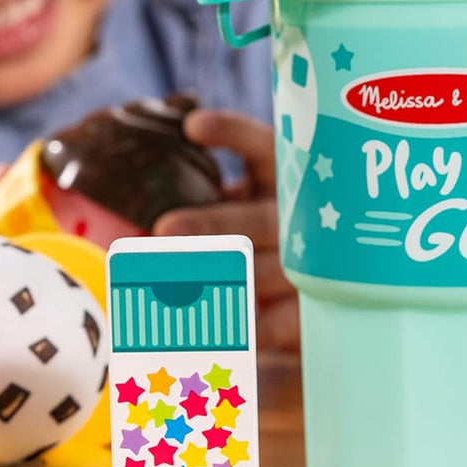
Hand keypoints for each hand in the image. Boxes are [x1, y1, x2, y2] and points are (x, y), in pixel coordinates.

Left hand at [153, 110, 298, 352]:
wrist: (333, 295)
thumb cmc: (261, 240)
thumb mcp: (243, 207)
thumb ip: (207, 201)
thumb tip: (133, 216)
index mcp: (286, 182)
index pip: (267, 147)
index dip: (235, 134)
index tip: (193, 127)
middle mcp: (305, 219)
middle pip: (264, 220)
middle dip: (215, 224)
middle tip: (164, 228)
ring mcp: (317, 267)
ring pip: (270, 272)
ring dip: (221, 280)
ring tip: (172, 288)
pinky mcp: (312, 312)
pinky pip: (279, 325)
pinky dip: (245, 333)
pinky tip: (208, 339)